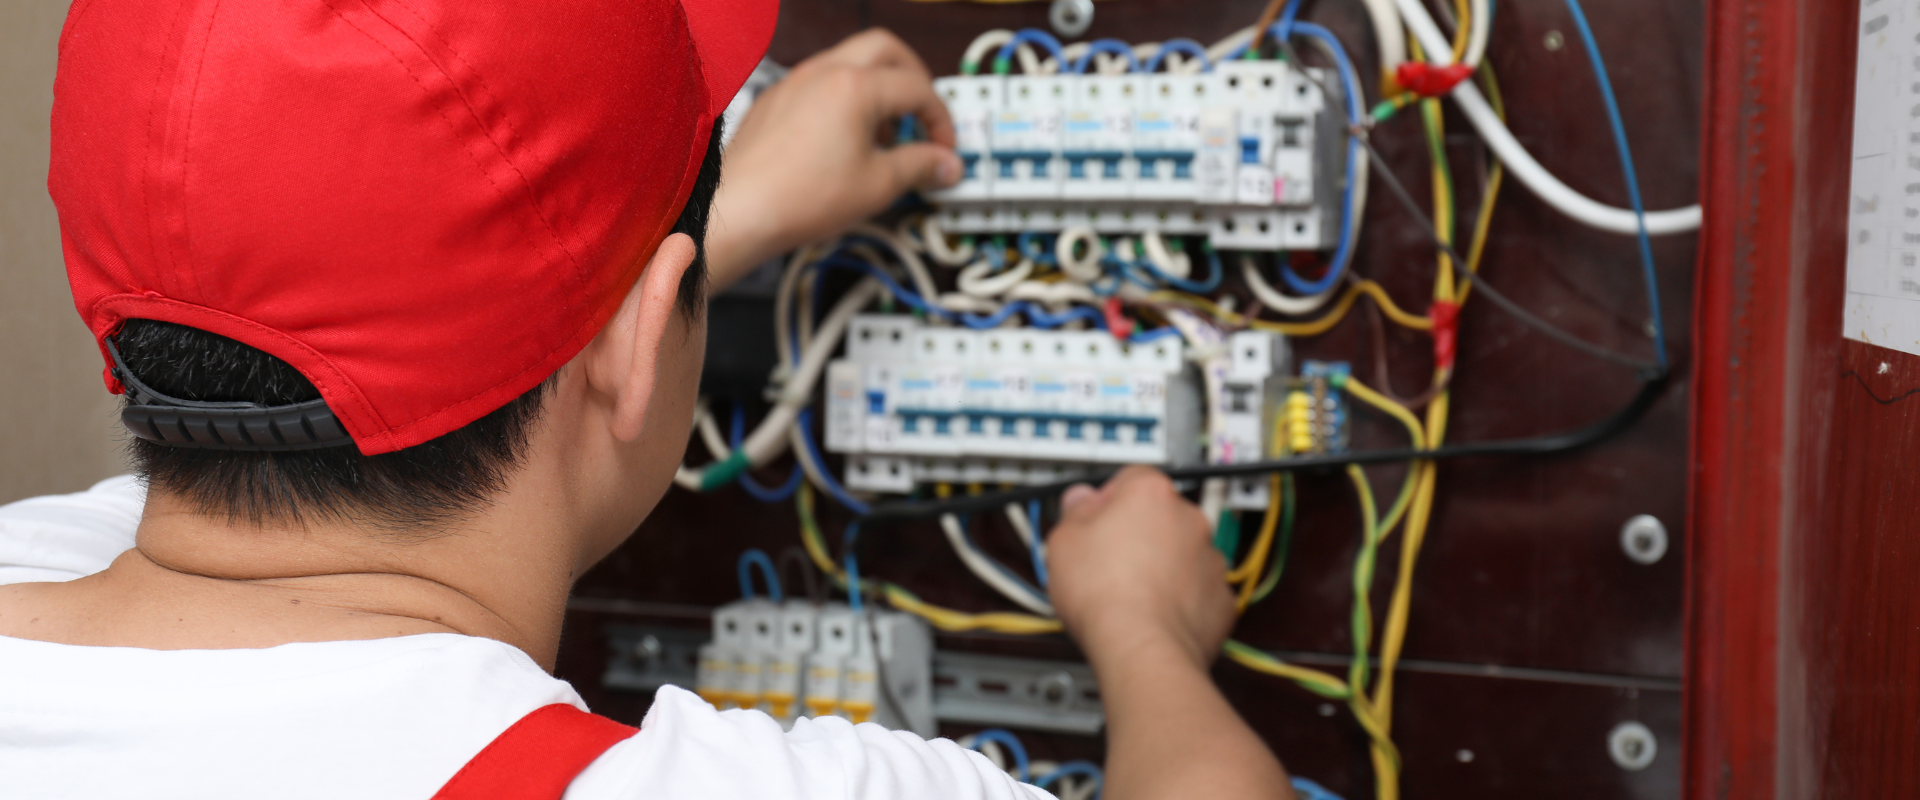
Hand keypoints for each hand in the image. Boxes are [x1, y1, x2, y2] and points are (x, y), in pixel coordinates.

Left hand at [706, 29, 961, 287]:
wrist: (740, 211)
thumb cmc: (798, 198)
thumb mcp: (878, 185)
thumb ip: (921, 167)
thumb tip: (946, 164)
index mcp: (855, 86)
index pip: (918, 87)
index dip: (940, 120)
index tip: (942, 150)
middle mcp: (823, 72)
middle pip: (886, 49)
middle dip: (914, 79)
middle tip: (922, 114)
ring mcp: (795, 81)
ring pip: (850, 60)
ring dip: (878, 87)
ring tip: (883, 135)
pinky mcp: (775, 99)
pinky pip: (820, 81)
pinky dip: (845, 98)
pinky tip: (845, 140)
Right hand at [1045, 467, 1236, 669]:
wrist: (1142, 647)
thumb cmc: (1105, 595)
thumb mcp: (1064, 541)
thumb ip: (1075, 511)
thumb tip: (1079, 501)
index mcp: (1151, 494)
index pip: (1130, 478)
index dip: (1108, 500)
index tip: (1093, 521)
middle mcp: (1189, 519)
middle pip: (1159, 515)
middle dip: (1137, 533)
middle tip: (1106, 560)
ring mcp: (1210, 558)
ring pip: (1181, 552)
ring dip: (1161, 565)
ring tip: (1129, 592)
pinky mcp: (1221, 597)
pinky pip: (1198, 589)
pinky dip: (1181, 598)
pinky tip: (1153, 612)